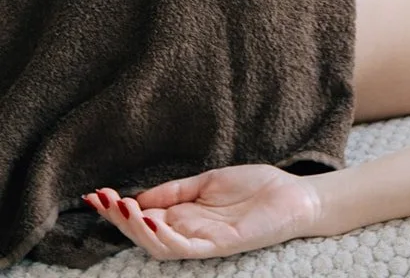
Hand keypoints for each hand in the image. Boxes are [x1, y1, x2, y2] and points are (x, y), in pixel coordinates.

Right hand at [83, 165, 318, 261]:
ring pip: (159, 244)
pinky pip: (186, 247)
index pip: (143, 216)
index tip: (96, 194)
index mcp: (184, 215)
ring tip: (122, 208)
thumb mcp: (209, 182)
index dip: (118, 208)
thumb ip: (177, 191)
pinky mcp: (219, 244)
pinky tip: (151, 222)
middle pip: (144, 233)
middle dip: (120, 219)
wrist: (294, 196)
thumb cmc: (255, 189)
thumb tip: (140, 196)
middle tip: (101, 201)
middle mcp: (189, 231)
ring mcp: (203, 240)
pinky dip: (165, 237)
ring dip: (137, 228)